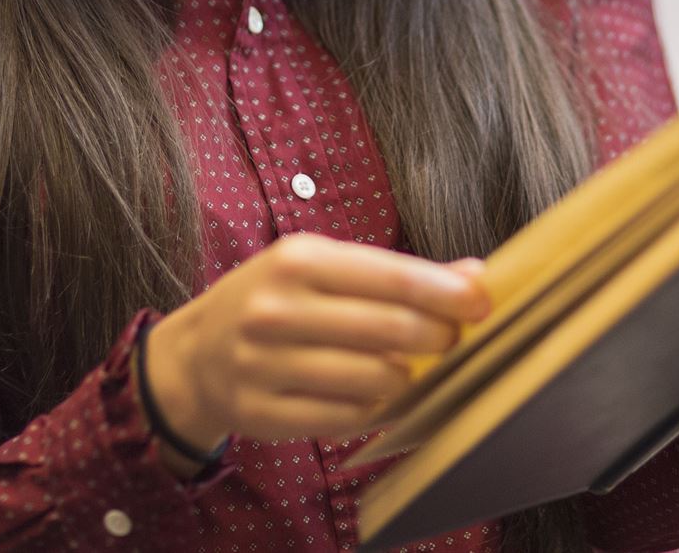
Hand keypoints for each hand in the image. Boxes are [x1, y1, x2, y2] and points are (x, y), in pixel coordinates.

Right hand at [141, 233, 488, 466]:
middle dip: (436, 338)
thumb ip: (397, 273)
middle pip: (388, 330)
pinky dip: (372, 410)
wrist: (196, 353)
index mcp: (298, 260)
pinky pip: (344, 419)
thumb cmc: (278, 301)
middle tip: (451, 341)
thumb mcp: (324, 268)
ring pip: (372, 380)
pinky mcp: (261, 413)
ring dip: (405, 378)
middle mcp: (276, 309)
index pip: (390, 276)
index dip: (444, 292)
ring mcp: (264, 364)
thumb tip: (476, 276)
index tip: (482, 304)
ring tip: (405, 369)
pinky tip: (372, 396)